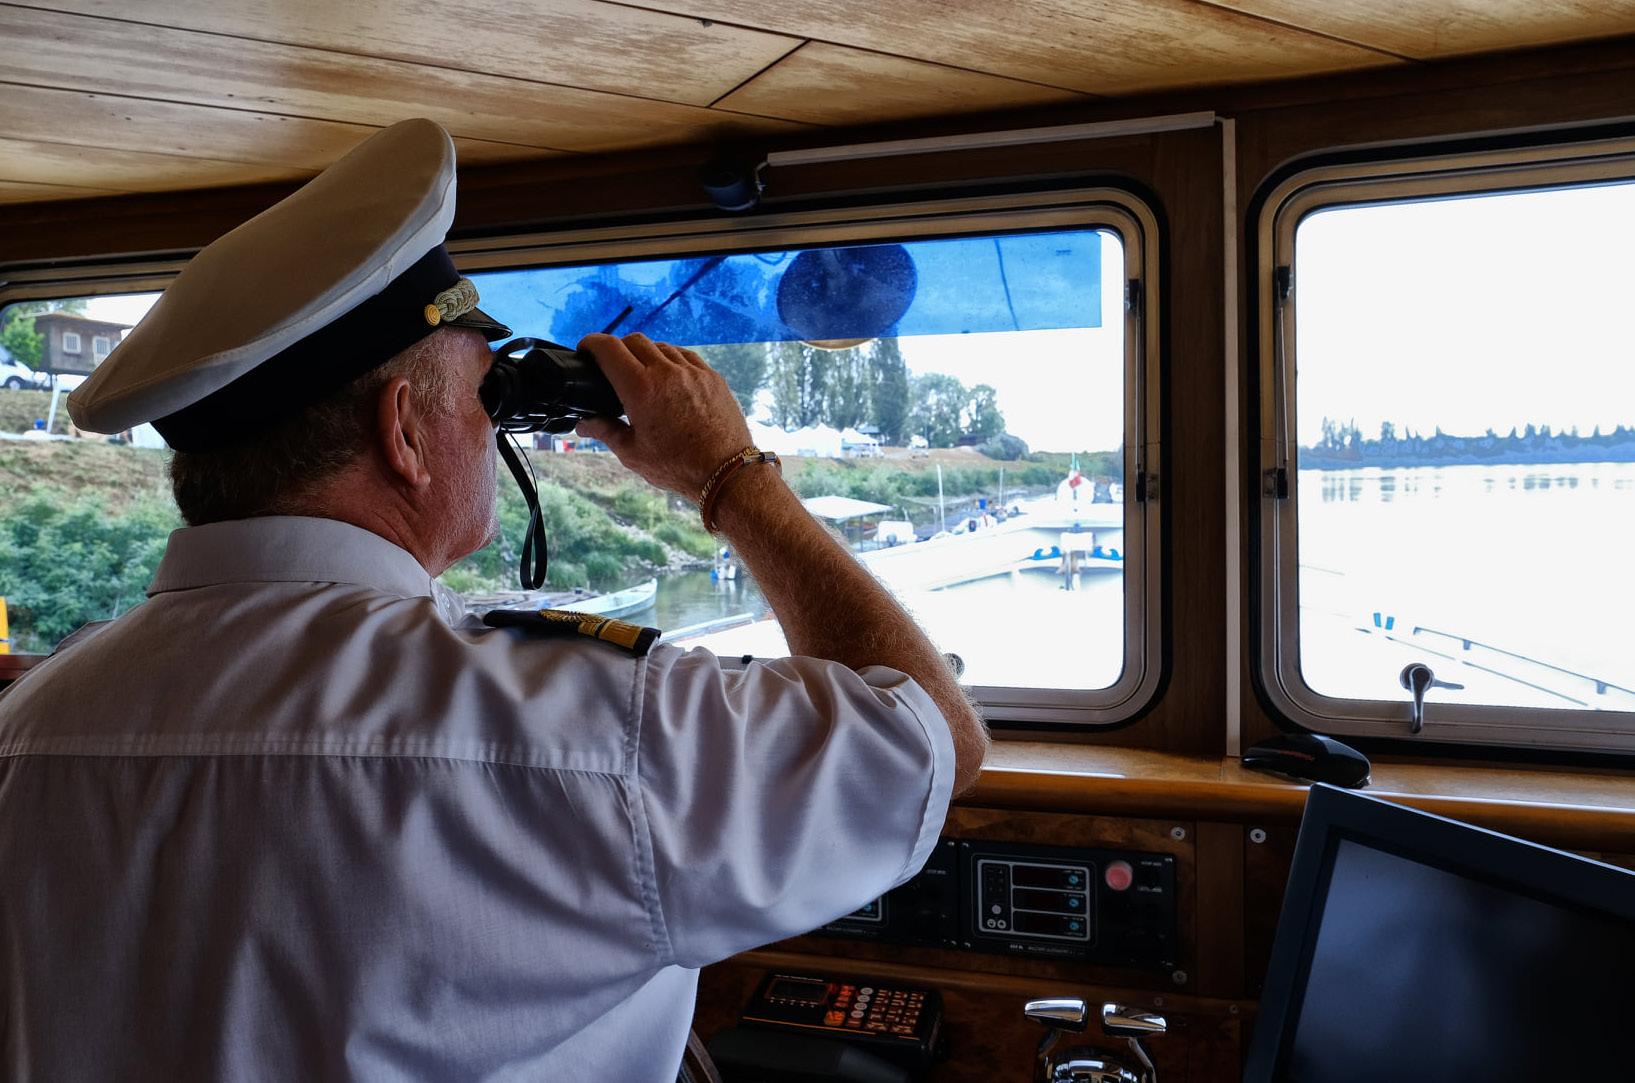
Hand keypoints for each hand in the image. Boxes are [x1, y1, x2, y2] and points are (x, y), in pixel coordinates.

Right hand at [573, 333, 755, 498]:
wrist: (726, 472)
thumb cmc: (678, 466)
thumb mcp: (633, 453)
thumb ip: (605, 431)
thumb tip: (583, 423)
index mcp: (641, 389)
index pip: (609, 348)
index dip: (591, 343)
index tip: (586, 350)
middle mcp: (666, 372)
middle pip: (634, 341)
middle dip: (617, 349)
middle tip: (611, 366)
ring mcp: (692, 371)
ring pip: (661, 346)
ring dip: (645, 354)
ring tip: (641, 374)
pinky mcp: (712, 376)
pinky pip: (685, 356)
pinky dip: (670, 360)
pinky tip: (669, 377)